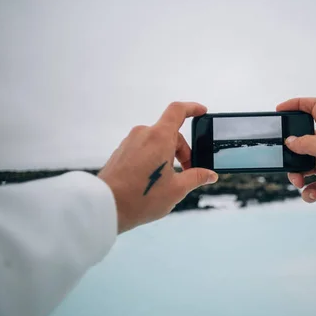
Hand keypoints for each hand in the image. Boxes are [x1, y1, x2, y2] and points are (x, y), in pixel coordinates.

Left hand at [98, 102, 217, 233]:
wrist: (105, 206)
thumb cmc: (140, 197)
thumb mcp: (177, 189)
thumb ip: (196, 177)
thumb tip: (210, 175)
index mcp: (159, 137)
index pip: (178, 111)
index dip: (192, 108)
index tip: (202, 111)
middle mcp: (143, 134)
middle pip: (170, 133)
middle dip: (183, 151)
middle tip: (188, 172)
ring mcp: (130, 142)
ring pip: (156, 142)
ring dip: (168, 156)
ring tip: (168, 180)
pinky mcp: (121, 152)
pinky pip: (143, 149)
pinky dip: (153, 159)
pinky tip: (153, 180)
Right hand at [277, 98, 315, 224]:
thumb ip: (305, 142)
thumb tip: (290, 141)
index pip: (315, 107)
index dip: (298, 104)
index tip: (281, 110)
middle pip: (304, 140)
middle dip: (292, 151)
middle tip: (286, 158)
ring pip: (304, 165)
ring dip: (297, 175)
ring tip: (300, 182)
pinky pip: (312, 185)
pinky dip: (309, 190)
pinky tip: (313, 194)